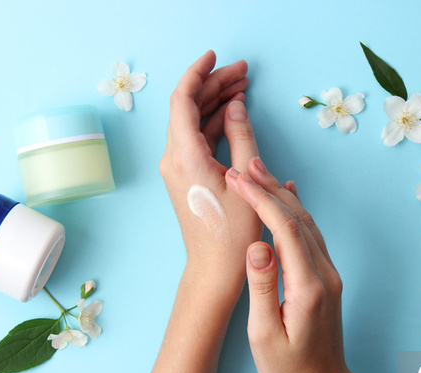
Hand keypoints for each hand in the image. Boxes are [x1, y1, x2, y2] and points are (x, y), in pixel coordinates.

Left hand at [160, 50, 262, 285]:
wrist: (214, 268)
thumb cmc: (233, 233)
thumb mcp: (246, 180)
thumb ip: (242, 136)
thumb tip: (237, 106)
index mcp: (185, 156)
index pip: (183, 100)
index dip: (199, 73)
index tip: (215, 57)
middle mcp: (174, 158)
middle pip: (188, 107)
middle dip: (213, 85)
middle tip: (242, 72)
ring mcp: (177, 168)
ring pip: (192, 122)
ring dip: (215, 103)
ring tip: (242, 88)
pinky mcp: (184, 176)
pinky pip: (195, 139)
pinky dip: (213, 123)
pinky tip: (233, 115)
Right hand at [226, 158, 347, 372]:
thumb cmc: (289, 368)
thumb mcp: (264, 334)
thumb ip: (262, 287)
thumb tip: (256, 246)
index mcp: (308, 287)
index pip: (285, 229)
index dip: (261, 201)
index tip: (238, 181)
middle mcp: (324, 274)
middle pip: (299, 218)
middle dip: (270, 189)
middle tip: (244, 165)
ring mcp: (329, 274)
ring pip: (307, 222)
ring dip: (282, 195)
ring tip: (258, 173)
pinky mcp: (327, 277)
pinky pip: (312, 234)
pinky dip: (296, 211)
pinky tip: (288, 196)